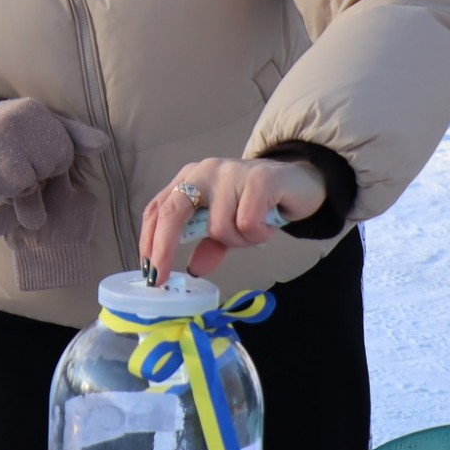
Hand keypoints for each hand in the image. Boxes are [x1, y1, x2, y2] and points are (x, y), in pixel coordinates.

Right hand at [0, 98, 106, 228]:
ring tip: (7, 169)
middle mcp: (15, 120)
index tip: (30, 152)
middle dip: (36, 173)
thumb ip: (75, 138)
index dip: (50, 163)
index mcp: (33, 110)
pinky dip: (7, 192)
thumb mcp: (44, 131)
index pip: (64, 153)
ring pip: (31, 182)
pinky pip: (13, 191)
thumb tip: (103, 145)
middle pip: (50, 167)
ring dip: (22, 186)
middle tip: (17, 162)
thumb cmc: (13, 138)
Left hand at [140, 157, 324, 284]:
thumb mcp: (228, 226)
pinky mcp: (258, 179)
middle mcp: (204, 171)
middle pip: (172, 211)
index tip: (148, 271)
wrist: (301, 181)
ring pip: (219, 227)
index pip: (158, 209)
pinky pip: (247, 224)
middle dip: (164, 248)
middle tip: (160, 278)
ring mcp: (230, 172)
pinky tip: (268, 224)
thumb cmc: (258, 203)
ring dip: (238, 241)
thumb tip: (193, 268)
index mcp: (190, 179)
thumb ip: (209, 244)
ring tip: (254, 230)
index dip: (148, 240)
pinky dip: (258, 235)